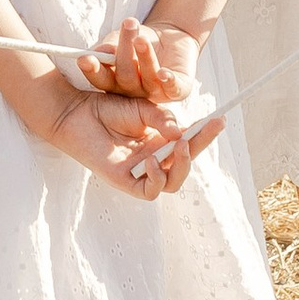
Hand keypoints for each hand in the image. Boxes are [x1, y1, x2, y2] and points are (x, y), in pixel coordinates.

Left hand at [46, 86, 203, 198]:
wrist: (78, 111)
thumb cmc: (107, 108)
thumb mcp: (143, 108)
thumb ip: (163, 120)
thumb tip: (180, 133)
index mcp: (161, 141)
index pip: (189, 141)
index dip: (205, 133)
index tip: (220, 119)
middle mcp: (154, 158)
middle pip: (185, 163)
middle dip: (199, 148)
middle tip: (203, 130)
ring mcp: (140, 172)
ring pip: (172, 182)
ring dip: (180, 165)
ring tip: (179, 145)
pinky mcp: (124, 182)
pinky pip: (149, 191)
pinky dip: (155, 178)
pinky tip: (151, 160)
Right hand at [85, 15, 202, 107]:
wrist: (169, 37)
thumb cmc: (138, 40)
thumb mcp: (119, 40)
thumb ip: (109, 47)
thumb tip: (101, 52)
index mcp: (114, 83)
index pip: (101, 79)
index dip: (92, 70)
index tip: (84, 59)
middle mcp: (133, 92)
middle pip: (125, 77)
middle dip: (124, 53)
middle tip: (127, 27)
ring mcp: (155, 93)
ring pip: (148, 79)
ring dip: (145, 59)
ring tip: (141, 39)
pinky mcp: (178, 90)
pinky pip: (172, 88)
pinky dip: (168, 80)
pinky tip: (164, 73)